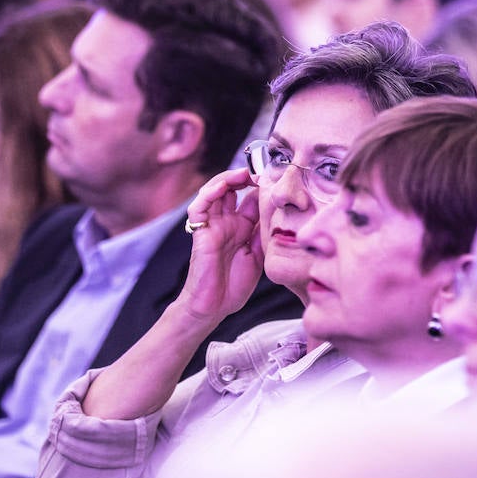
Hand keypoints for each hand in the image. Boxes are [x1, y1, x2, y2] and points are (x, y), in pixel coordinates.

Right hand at [177, 168, 264, 324]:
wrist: (214, 306)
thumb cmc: (234, 286)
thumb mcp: (258, 256)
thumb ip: (263, 234)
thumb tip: (278, 214)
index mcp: (242, 227)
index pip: (251, 197)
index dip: (261, 186)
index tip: (277, 177)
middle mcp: (227, 222)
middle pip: (233, 189)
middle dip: (246, 176)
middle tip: (261, 171)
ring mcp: (213, 225)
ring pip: (215, 192)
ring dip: (228, 179)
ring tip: (243, 173)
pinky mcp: (200, 233)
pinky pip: (199, 208)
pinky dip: (209, 194)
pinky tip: (223, 187)